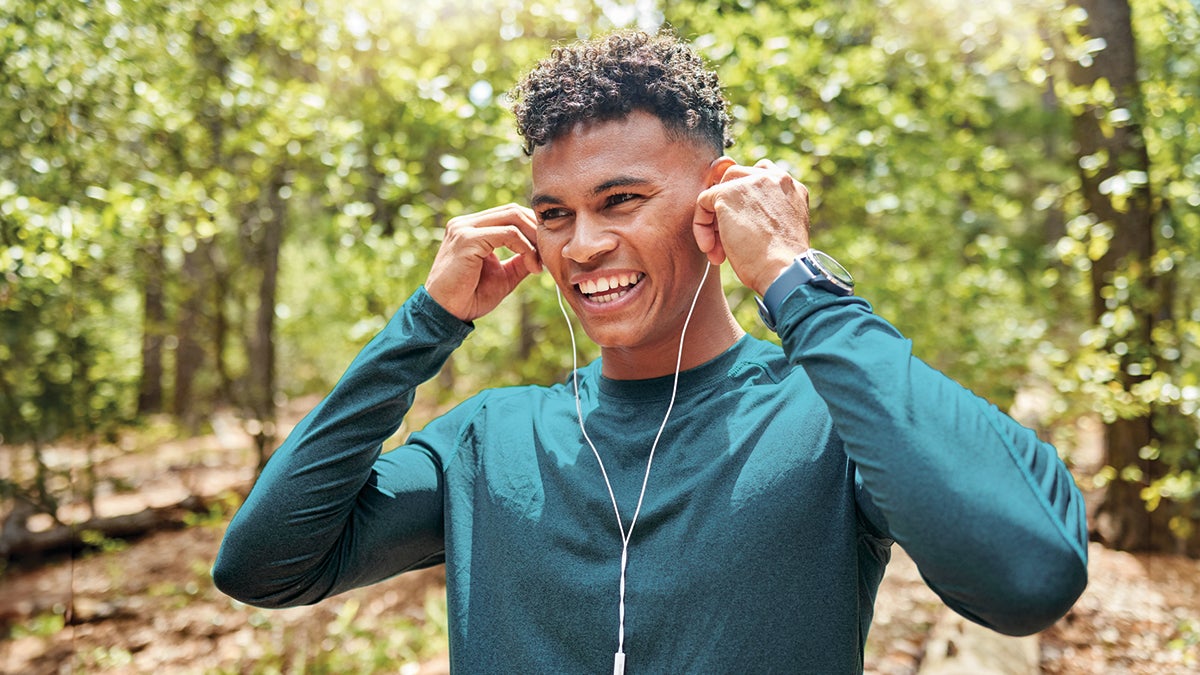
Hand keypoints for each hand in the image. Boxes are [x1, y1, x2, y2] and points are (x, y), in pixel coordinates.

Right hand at [425, 203, 541, 321]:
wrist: (445, 314)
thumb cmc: (469, 297)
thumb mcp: (502, 276)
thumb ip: (520, 261)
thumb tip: (541, 253)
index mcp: (471, 228)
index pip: (509, 214)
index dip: (531, 229)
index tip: (544, 253)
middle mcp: (465, 223)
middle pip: (513, 210)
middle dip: (536, 230)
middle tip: (547, 254)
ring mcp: (464, 228)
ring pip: (512, 217)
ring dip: (533, 238)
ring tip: (539, 262)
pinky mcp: (467, 239)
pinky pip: (508, 234)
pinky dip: (526, 248)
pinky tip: (532, 266)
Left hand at [693, 159, 811, 295]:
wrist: (783, 270)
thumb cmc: (781, 263)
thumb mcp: (780, 229)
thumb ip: (766, 212)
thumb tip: (738, 213)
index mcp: (791, 186)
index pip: (759, 176)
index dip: (744, 199)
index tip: (741, 226)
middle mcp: (774, 178)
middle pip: (736, 179)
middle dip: (727, 209)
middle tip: (727, 241)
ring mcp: (751, 182)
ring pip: (719, 191)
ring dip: (714, 221)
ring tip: (718, 250)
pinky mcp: (728, 193)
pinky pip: (703, 202)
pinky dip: (701, 226)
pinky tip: (709, 249)